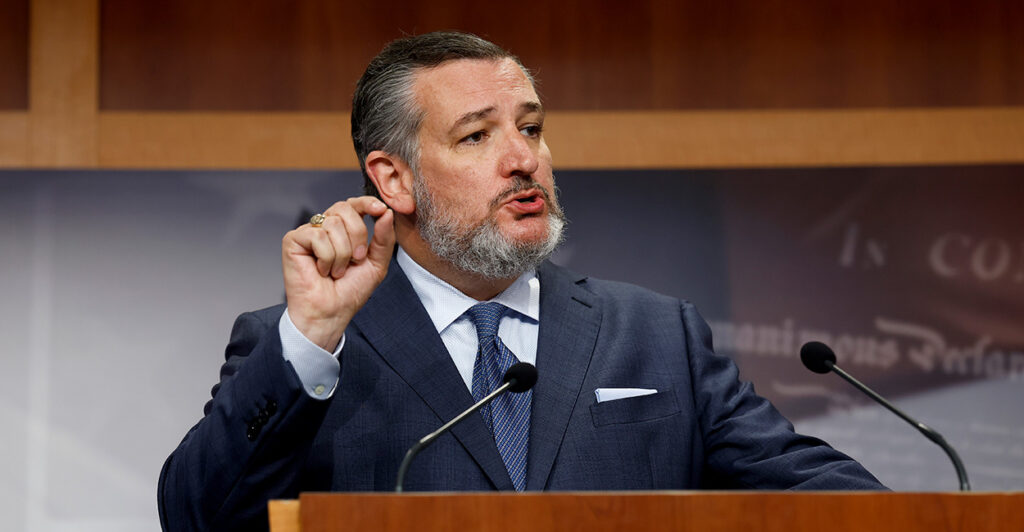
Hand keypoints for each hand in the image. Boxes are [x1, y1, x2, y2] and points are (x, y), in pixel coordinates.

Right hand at [282, 196, 394, 350]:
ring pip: (332, 224)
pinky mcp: (293, 240)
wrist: (331, 313)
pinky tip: (321, 271)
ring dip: (342, 254)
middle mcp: (325, 227)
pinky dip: (326, 258)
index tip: (380, 209)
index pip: (354, 204)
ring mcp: (308, 232)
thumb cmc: (350, 292)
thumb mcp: (376, 263)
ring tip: (336, 271)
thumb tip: (387, 212)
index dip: (367, 203)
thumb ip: (384, 238)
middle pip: (344, 208)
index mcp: (344, 229)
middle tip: (356, 259)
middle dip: (357, 234)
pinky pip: (318, 236)